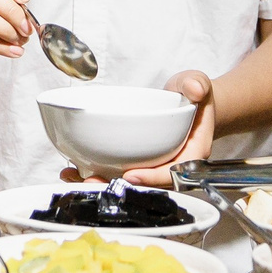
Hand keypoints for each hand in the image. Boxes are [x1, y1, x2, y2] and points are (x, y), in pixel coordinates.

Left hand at [55, 71, 219, 187]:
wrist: (190, 103)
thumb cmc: (193, 96)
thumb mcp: (197, 84)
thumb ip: (197, 85)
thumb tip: (194, 88)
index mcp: (191, 153)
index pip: (174, 172)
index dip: (153, 177)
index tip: (132, 175)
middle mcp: (172, 165)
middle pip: (148, 184)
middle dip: (121, 187)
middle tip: (94, 180)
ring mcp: (154, 166)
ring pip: (131, 183)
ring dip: (104, 183)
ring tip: (76, 177)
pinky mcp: (139, 161)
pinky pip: (120, 172)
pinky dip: (99, 173)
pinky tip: (74, 170)